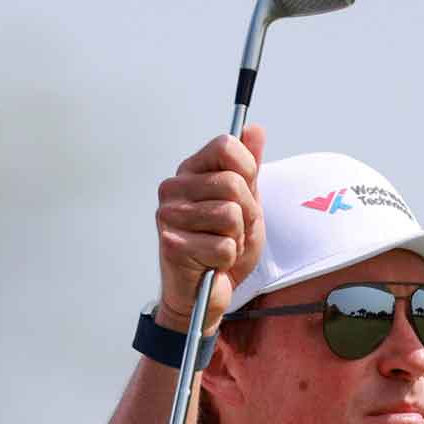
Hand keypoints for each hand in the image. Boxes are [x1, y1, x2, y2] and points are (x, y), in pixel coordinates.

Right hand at [154, 124, 265, 332]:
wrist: (205, 293)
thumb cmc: (222, 248)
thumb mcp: (246, 203)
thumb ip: (249, 168)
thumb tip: (255, 129)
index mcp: (191, 172)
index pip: (227, 146)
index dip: (247, 171)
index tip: (244, 194)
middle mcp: (174, 188)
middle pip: (233, 183)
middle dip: (246, 214)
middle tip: (232, 231)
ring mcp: (169, 215)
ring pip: (230, 215)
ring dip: (236, 238)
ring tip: (220, 246)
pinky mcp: (172, 244)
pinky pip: (223, 246)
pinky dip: (226, 259)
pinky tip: (210, 262)